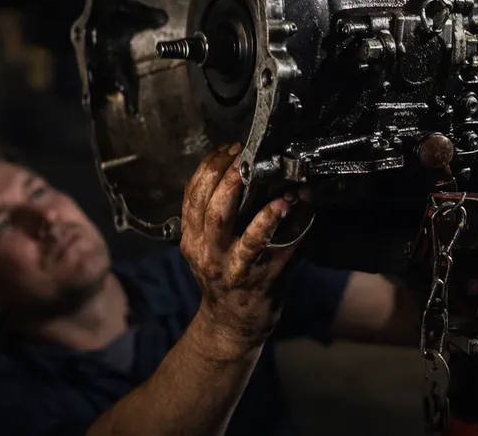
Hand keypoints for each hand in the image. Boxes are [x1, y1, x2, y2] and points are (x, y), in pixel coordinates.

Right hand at [180, 143, 295, 357]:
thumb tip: (244, 171)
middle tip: (241, 154)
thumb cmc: (227, 279)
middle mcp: (205, 252)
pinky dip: (274, 220)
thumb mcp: (209, 248)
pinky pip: (264, 245)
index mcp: (191, 240)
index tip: (227, 149)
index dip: (208, 168)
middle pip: (206, 205)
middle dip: (222, 174)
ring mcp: (229, 266)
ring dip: (242, 193)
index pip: (192, 195)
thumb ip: (216, 216)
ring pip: (225, 222)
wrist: (232, 328)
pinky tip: (286, 203)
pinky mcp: (256, 278)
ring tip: (260, 172)